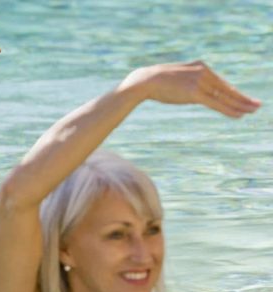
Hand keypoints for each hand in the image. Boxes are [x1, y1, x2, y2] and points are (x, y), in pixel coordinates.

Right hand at [120, 61, 260, 117]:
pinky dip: (228, 109)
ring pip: (224, 96)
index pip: (221, 83)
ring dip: (240, 105)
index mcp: (200, 66)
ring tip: (252, 111)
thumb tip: (192, 91)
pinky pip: (216, 103)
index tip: (243, 99)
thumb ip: (189, 82)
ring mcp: (200, 81)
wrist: (145, 81)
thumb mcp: (177, 79)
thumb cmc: (157, 82)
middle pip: (227, 88)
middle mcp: (203, 72)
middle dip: (243, 98)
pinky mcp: (195, 92)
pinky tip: (239, 115)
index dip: (233, 92)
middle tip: (257, 105)